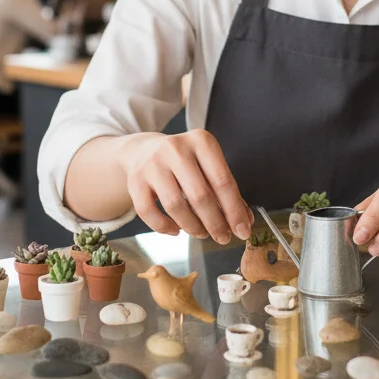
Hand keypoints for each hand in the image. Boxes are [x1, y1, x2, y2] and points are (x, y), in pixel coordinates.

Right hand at [119, 129, 252, 243]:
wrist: (144, 150)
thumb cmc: (185, 162)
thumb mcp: (208, 166)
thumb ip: (227, 192)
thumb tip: (244, 222)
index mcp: (201, 141)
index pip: (223, 181)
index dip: (234, 210)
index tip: (242, 230)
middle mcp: (176, 148)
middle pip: (200, 195)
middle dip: (215, 223)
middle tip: (223, 237)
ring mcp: (153, 163)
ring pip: (175, 205)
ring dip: (193, 226)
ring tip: (202, 233)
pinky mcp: (134, 180)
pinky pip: (149, 212)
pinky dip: (165, 227)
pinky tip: (177, 230)